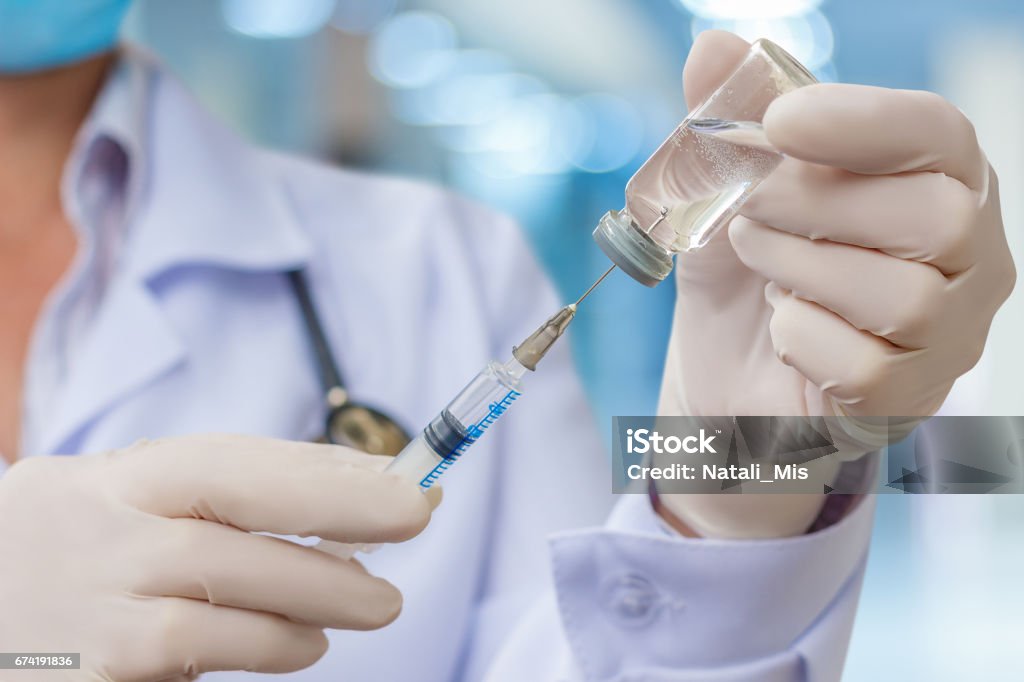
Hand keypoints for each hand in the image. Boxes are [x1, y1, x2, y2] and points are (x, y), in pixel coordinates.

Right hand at [0, 434, 432, 680]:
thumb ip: (219, 504)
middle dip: (337, 504)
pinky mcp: (89, 673)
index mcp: (108, 479)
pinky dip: (268, 645)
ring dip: (320, 592)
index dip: (321, 466)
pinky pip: (196, 653)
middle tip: (418, 514)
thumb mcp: (124, 512)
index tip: (401, 476)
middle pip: (230, 504)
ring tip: (376, 602)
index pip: (226, 459)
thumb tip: (360, 490)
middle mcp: (92, 528)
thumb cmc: (73, 565)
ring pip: (226, 588)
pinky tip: (304, 645)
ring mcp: (86, 602)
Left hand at [658, 31, 1014, 537]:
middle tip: (749, 209)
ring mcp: (950, 334)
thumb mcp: (724, 190)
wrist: (722, 374)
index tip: (780, 121)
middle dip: (814, 206)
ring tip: (761, 262)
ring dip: (801, 272)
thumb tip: (713, 48)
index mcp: (938, 179)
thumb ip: (727, 119)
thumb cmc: (744, 272)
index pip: (940, 135)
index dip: (863, 121)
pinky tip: (782, 330)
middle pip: (935, 216)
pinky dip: (800, 342)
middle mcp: (968, 255)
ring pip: (903, 298)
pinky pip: (868, 369)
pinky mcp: (912, 398)